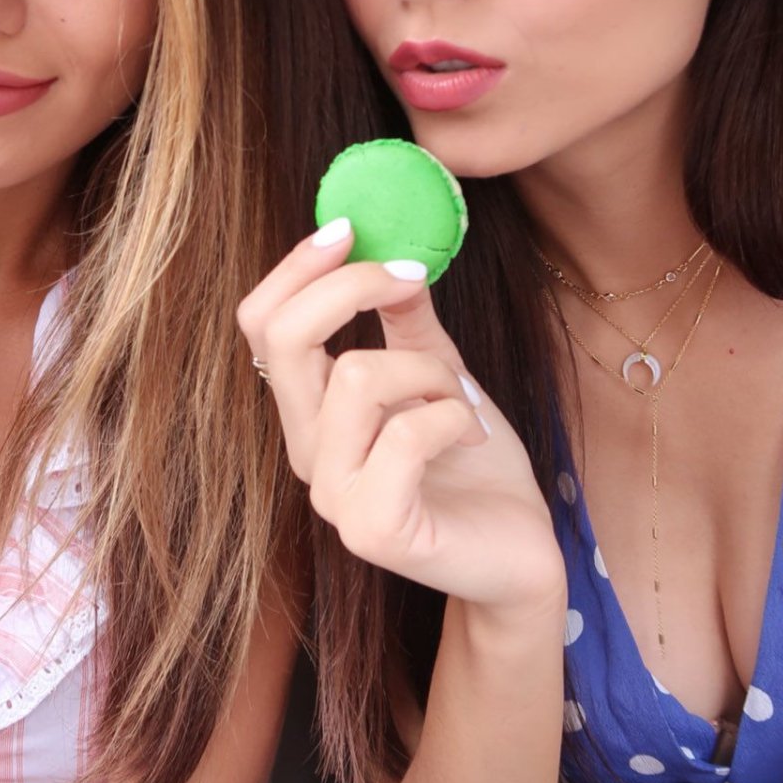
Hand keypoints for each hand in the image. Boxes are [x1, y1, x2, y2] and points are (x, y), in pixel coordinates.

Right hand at [238, 222, 564, 611]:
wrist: (521, 554)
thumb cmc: (475, 467)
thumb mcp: (440, 373)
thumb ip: (407, 321)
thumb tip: (391, 252)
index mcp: (311, 414)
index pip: (261, 326)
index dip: (296, 269)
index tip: (349, 229)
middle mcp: (307, 454)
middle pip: (284, 339)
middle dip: (351, 287)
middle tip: (410, 276)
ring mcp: (334, 497)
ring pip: (355, 377)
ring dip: (426, 368)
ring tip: (459, 398)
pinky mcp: (374, 530)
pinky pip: (405, 434)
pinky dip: (452, 416)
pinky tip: (471, 436)